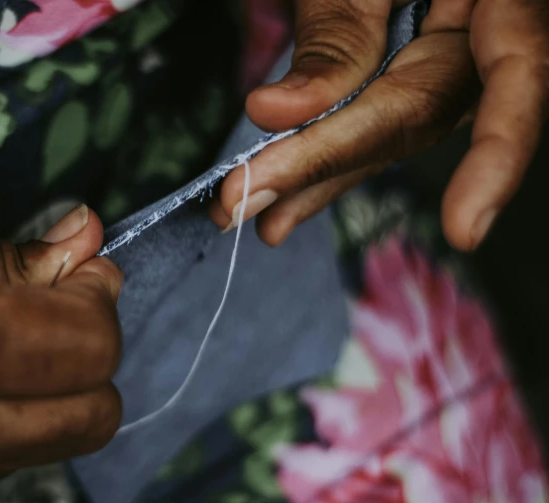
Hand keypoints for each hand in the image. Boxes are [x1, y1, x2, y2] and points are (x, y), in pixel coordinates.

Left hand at [211, 0, 548, 250]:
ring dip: (317, 175)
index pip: (501, 81)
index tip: (458, 227)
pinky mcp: (409, 58)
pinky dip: (325, 144)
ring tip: (252, 212)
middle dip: (328, 167)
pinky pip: (374, 108)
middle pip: (419, 116)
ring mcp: (446, 49)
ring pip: (389, 125)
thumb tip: (282, 115)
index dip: (492, 159)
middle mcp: (484, 30)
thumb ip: (340, 33)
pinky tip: (282, 183)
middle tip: (247, 207)